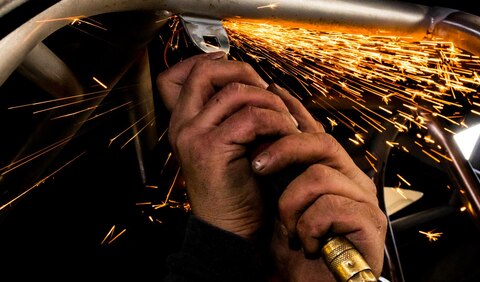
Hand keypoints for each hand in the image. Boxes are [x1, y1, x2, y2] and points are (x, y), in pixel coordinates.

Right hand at [156, 52, 299, 239]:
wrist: (233, 231)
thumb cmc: (240, 189)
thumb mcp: (235, 145)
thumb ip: (236, 116)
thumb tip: (260, 85)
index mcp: (185, 121)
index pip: (186, 72)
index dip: (216, 63)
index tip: (247, 75)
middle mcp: (182, 125)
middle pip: (207, 71)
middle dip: (246, 73)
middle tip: (270, 94)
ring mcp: (193, 136)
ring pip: (237, 93)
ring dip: (271, 103)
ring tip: (286, 123)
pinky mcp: (211, 149)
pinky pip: (251, 117)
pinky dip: (276, 122)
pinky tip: (287, 136)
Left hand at [255, 85, 387, 280]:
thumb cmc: (295, 250)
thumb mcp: (280, 202)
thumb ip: (280, 169)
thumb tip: (263, 128)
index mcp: (334, 172)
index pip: (317, 131)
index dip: (295, 110)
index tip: (272, 92)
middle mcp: (353, 181)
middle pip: (322, 142)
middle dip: (284, 149)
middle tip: (257, 166)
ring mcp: (364, 202)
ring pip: (320, 175)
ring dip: (292, 205)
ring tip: (289, 229)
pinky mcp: (369, 226)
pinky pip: (332, 207)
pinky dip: (309, 227)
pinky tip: (306, 243)